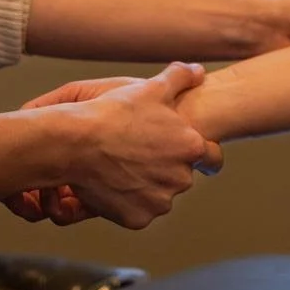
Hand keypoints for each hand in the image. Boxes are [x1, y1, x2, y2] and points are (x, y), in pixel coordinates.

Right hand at [5, 63, 221, 229]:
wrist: (77, 143)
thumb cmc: (115, 112)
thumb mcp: (151, 88)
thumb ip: (181, 78)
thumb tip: (198, 70)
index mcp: (191, 147)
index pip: (213, 158)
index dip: (202, 154)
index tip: (184, 152)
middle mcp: (181, 178)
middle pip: (180, 176)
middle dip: (166, 167)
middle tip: (139, 152)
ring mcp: (160, 202)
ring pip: (159, 194)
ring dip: (146, 185)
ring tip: (122, 165)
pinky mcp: (138, 219)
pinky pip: (137, 210)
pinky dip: (127, 201)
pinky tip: (112, 183)